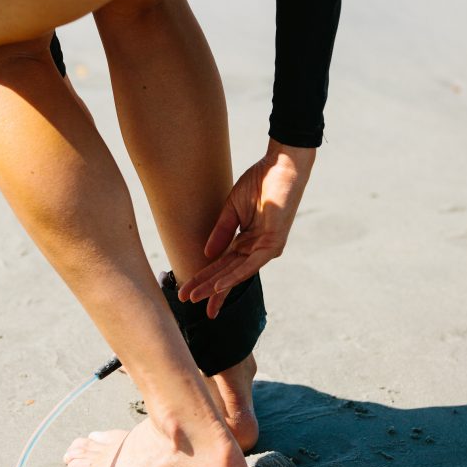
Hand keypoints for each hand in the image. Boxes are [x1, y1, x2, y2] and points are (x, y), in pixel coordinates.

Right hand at [178, 138, 315, 317]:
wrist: (281, 166)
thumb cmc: (260, 182)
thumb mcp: (232, 209)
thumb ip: (221, 233)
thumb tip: (207, 254)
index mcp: (247, 241)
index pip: (223, 265)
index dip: (206, 279)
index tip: (190, 292)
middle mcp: (256, 249)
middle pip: (227, 273)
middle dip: (206, 287)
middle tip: (186, 299)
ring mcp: (265, 248)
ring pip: (237, 273)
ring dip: (216, 286)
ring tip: (196, 296)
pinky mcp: (273, 244)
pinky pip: (250, 265)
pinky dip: (234, 276)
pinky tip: (219, 286)